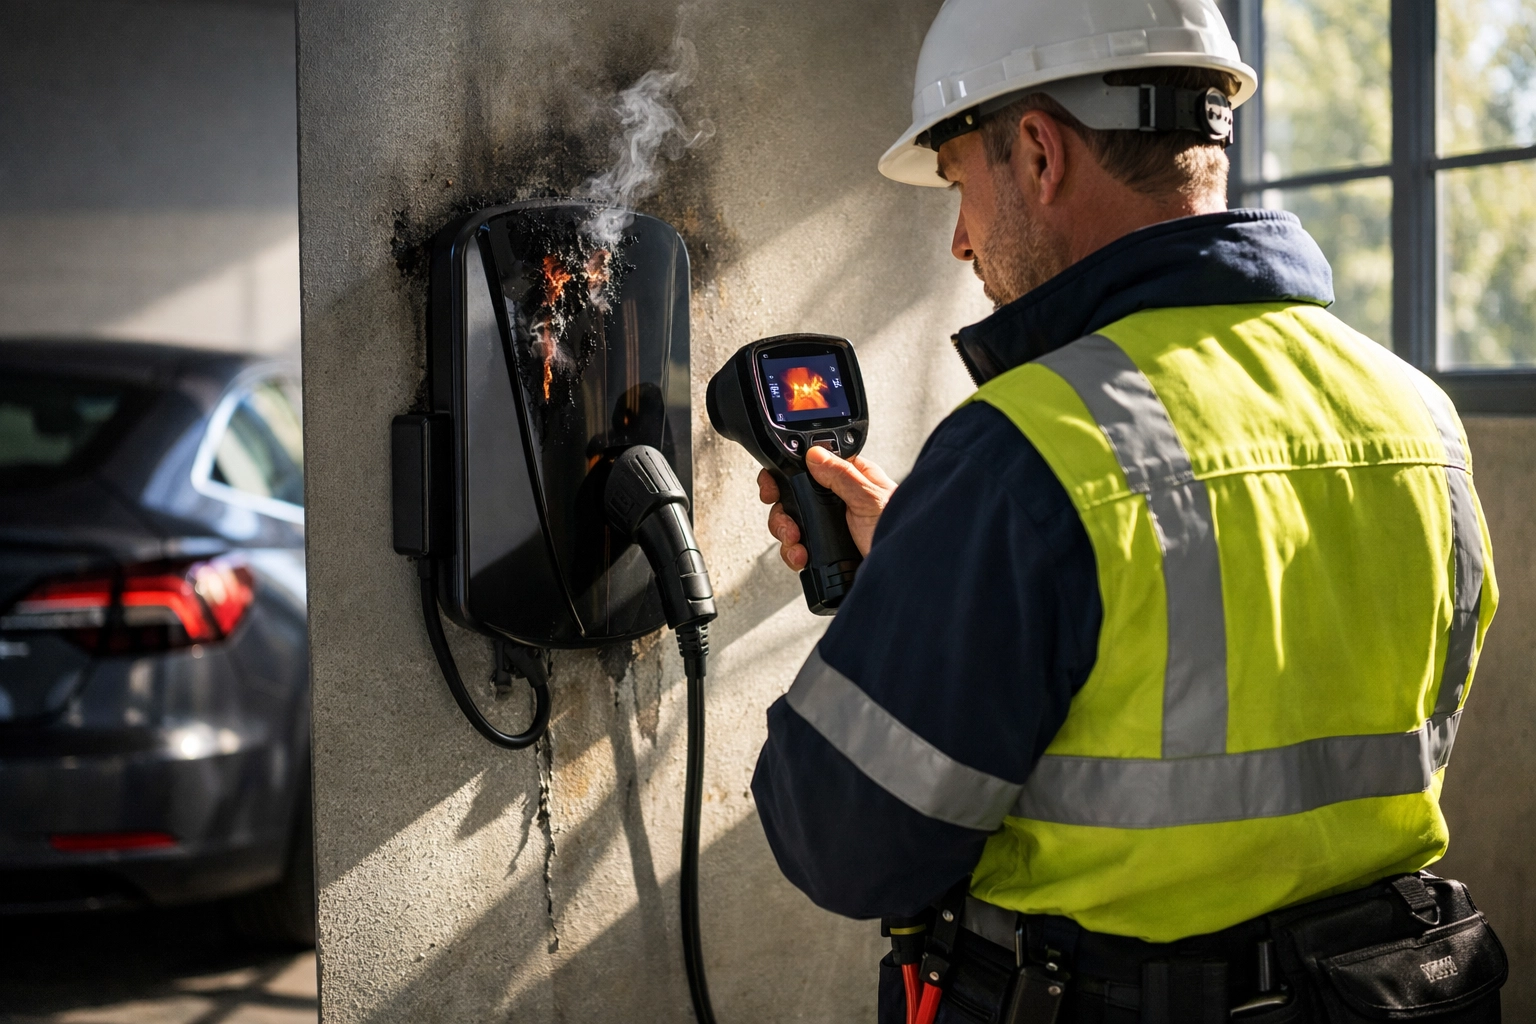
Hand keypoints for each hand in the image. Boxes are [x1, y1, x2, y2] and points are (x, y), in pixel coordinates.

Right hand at [758, 447, 897, 569]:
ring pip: (793, 523)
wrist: (907, 576)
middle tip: (788, 522)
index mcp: (852, 478)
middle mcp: (839, 500)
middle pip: (794, 496)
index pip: (811, 465)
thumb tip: (814, 454)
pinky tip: (802, 558)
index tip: (774, 484)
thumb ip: (841, 475)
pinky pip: (799, 548)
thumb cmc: (903, 532)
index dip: (787, 472)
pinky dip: (794, 554)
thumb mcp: (870, 498)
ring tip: (797, 543)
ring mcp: (832, 526)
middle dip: (784, 511)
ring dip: (787, 534)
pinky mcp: (827, 550)